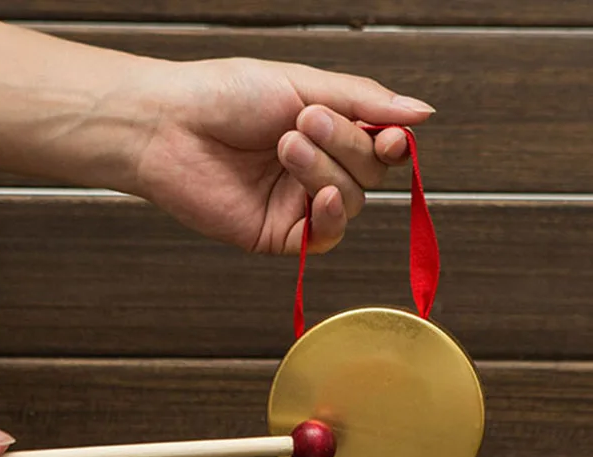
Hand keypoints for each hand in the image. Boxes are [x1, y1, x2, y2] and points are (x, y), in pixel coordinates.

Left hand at [132, 58, 434, 253]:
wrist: (168, 125)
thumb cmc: (225, 95)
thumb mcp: (302, 84)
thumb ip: (364, 101)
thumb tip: (424, 113)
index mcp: (328, 133)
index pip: (381, 147)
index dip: (392, 145)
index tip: (389, 136)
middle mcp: (319, 170)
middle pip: (371, 175)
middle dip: (346, 147)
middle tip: (307, 121)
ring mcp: (301, 205)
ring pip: (352, 202)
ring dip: (325, 171)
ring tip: (285, 143)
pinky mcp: (282, 235)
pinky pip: (327, 236)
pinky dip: (331, 217)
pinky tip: (317, 196)